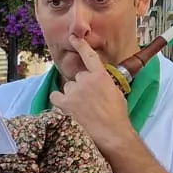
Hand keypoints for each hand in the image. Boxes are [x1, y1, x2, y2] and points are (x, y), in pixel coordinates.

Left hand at [48, 37, 137, 154]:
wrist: (112, 134)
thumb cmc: (117, 116)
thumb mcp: (116, 94)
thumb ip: (104, 83)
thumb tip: (97, 82)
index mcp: (101, 76)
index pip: (89, 56)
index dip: (80, 45)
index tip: (73, 37)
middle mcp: (86, 80)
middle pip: (77, 78)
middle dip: (80, 88)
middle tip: (88, 103)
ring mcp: (74, 91)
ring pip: (67, 88)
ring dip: (71, 96)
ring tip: (81, 110)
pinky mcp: (64, 103)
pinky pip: (56, 96)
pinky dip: (59, 102)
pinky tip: (68, 110)